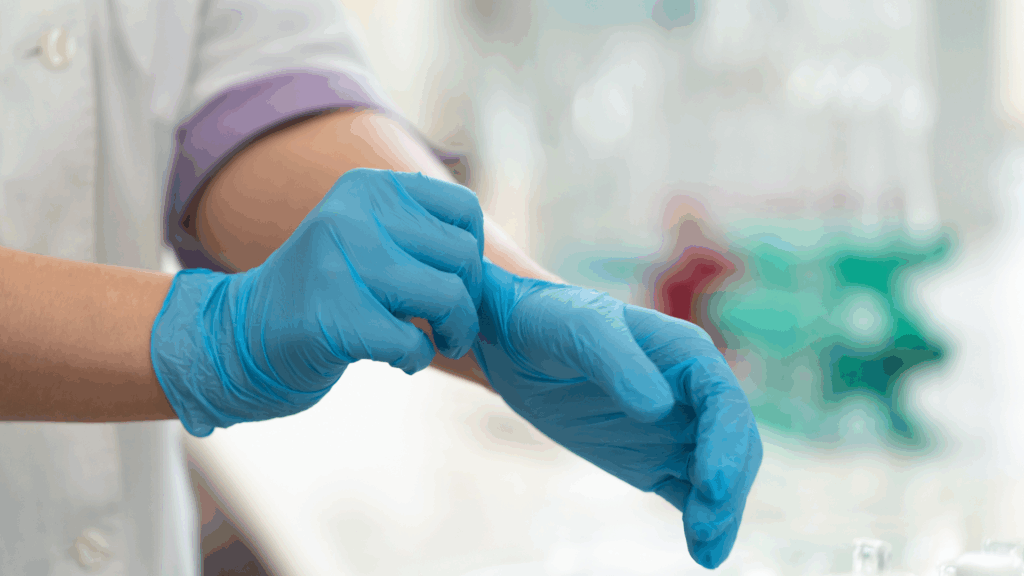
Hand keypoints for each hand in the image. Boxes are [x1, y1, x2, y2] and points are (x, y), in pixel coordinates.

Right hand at [151, 168, 483, 435]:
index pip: (463, 210)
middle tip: (448, 327)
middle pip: (463, 255)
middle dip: (468, 302)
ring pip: (448, 296)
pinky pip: (414, 342)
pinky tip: (396, 359)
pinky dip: (416, 359)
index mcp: (368, 187)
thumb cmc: (325, 293)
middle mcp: (354, 213)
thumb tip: (491, 257)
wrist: (242, 335)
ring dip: (452, 333)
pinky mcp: (334, 316)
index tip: (454, 286)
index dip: (472, 257)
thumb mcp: (366, 238)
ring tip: (432, 343)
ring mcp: (341, 262)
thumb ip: (418, 231)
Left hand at [472, 261, 761, 568]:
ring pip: (717, 477)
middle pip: (733, 444)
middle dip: (728, 486)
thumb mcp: (579, 331)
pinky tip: (703, 552)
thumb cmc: (552, 321)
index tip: (712, 482)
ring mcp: (676, 431)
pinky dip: (699, 522)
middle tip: (707, 527)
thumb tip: (658, 407)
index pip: (723, 400)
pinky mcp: (656, 461)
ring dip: (720, 513)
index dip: (727, 441)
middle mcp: (692, 395)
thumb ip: (616, 363)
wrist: (517, 344)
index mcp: (687, 355)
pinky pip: (688, 495)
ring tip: (707, 551)